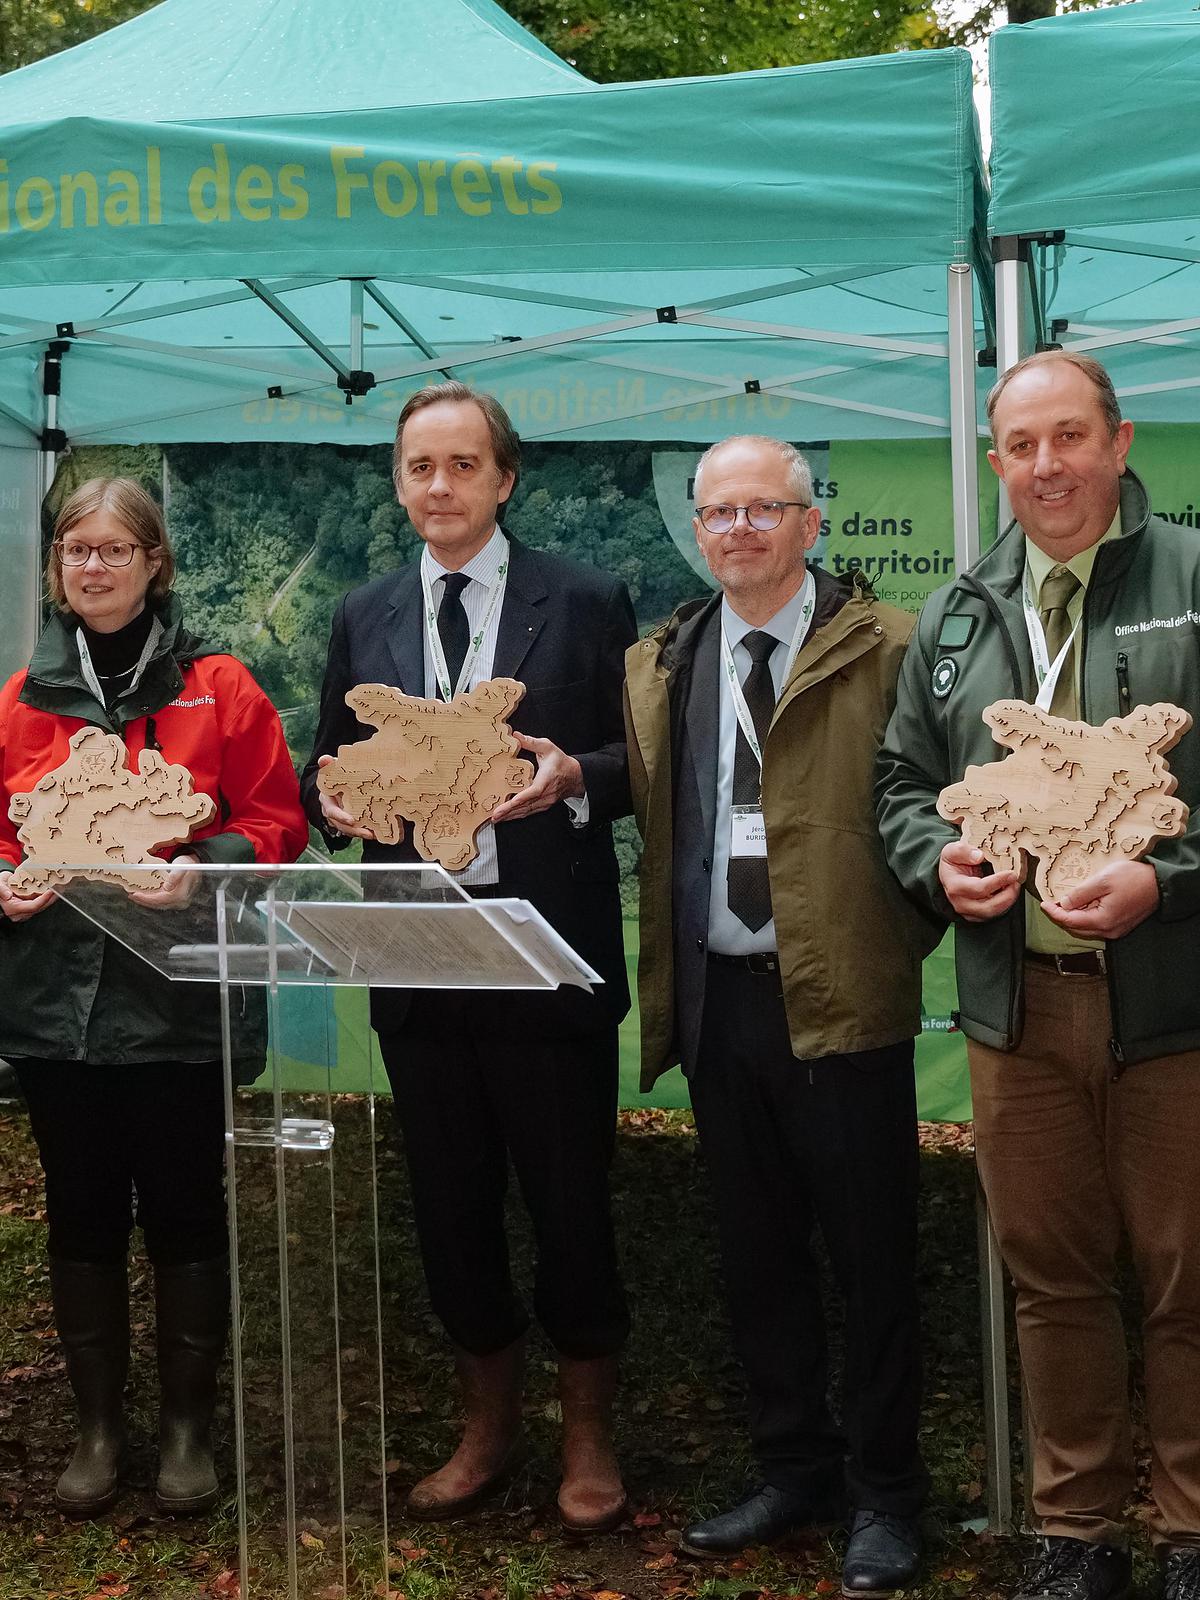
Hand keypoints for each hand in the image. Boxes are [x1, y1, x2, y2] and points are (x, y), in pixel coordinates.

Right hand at [0, 871, 56, 922]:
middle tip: (60, 889)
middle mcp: (20, 913)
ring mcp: (25, 912)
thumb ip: (2, 890)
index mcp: (13, 908)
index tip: (51, 892)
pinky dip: (47, 898)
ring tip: (60, 890)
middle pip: (40, 907)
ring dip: (51, 899)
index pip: (33, 906)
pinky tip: (53, 892)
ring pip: (42, 907)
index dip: (43, 899)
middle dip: (51, 899)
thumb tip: (8, 895)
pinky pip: (40, 905)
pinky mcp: (28, 909)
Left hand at [128, 854, 200, 909]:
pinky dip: (151, 899)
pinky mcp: (174, 899)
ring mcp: (177, 901)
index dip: (147, 898)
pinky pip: (160, 901)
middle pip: (158, 904)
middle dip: (144, 901)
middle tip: (131, 896)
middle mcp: (180, 901)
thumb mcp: (182, 866)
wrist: (193, 864)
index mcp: (181, 894)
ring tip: (134, 896)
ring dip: (146, 901)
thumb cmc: (187, 864)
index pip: (161, 900)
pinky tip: (144, 896)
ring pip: (158, 904)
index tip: (136, 894)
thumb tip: (167, 887)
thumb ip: (175, 876)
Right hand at [316, 753, 376, 841]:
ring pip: (349, 830)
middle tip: (368, 833)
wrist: (340, 780)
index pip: (331, 811)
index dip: (340, 817)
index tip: (351, 820)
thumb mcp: (333, 769)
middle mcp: (333, 812)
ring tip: (375, 835)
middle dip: (354, 831)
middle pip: (341, 825)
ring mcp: (341, 818)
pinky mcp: (351, 821)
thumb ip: (328, 765)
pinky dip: (366, 831)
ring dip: (361, 833)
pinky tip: (378, 833)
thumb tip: (324, 759)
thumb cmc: (337, 775)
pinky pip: (357, 829)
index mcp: (327, 800)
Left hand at [490, 732, 584, 822]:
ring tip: (496, 819)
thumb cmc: (561, 762)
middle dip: (509, 811)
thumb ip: (531, 742)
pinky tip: (506, 817)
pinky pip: (529, 812)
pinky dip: (517, 815)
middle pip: (526, 805)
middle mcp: (546, 794)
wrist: (575, 776)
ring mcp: (545, 802)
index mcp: (547, 779)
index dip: (522, 797)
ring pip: (526, 811)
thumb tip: (515, 735)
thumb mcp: (547, 747)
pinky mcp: (543, 806)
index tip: (511, 803)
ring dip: (510, 816)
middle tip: (494, 816)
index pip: (535, 791)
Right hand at [937, 838, 1022, 921]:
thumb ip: (963, 851)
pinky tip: (1009, 892)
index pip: (979, 888)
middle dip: (1007, 895)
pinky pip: (993, 914)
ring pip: (992, 913)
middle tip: (1016, 882)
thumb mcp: (952, 850)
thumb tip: (978, 856)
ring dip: (1008, 901)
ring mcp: (968, 911)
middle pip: (988, 907)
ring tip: (1014, 886)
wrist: (949, 874)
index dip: (998, 881)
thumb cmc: (952, 862)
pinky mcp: (976, 915)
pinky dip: (1004, 905)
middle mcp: (960, 902)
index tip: (1010, 873)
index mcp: (954, 886)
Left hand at [1041, 859, 1158, 940]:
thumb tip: (1063, 903)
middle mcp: (1109, 930)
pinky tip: (1083, 904)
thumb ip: (1080, 893)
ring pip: (1086, 927)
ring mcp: (1116, 930)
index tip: (1043, 903)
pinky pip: (1097, 924)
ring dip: (1074, 916)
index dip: (1054, 913)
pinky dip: (1086, 916)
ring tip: (1065, 902)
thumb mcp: (1102, 880)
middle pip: (1076, 927)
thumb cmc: (1134, 879)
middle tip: (1051, 902)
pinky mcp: (1121, 925)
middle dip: (1062, 916)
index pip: (1069, 921)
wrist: (1160, 883)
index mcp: (1103, 921)